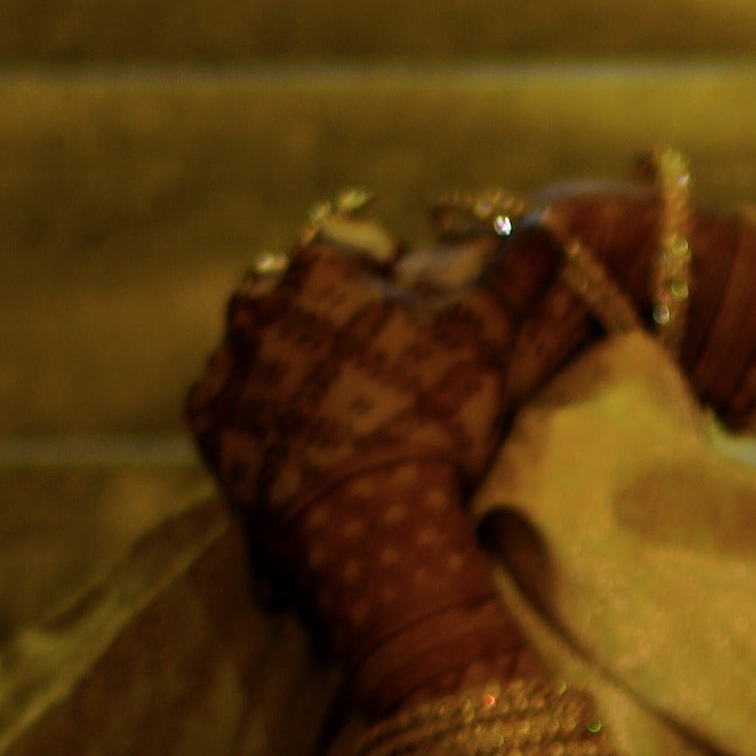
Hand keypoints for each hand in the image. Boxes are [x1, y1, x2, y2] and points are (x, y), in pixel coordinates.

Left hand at [178, 241, 516, 705]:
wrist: (370, 526)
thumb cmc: (431, 419)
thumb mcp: (486, 339)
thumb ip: (514, 272)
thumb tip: (549, 229)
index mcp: (320, 268)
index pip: (349, 245)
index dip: (384, 274)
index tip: (410, 315)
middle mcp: (257, 304)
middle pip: (294, 292)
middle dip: (328, 316)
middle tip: (375, 368)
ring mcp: (226, 365)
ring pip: (259, 345)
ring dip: (290, 362)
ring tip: (341, 411)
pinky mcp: (207, 424)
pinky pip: (232, 403)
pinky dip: (260, 413)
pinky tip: (303, 441)